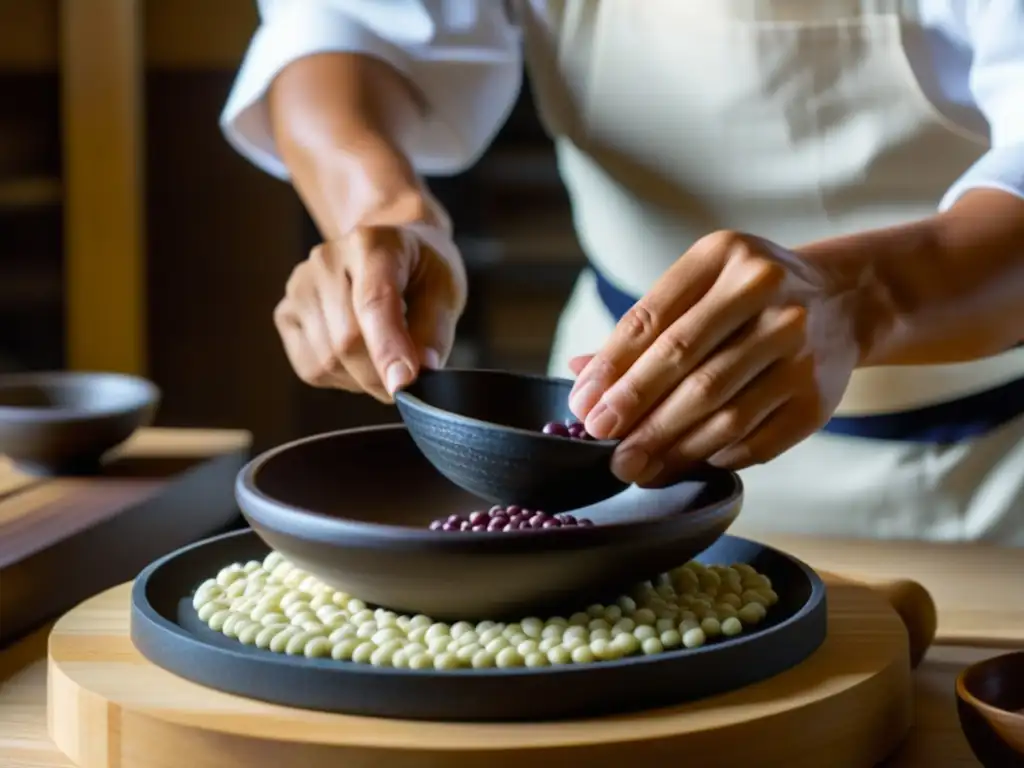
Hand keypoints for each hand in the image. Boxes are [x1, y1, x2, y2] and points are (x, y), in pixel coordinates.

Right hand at [274, 221, 465, 402]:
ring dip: (362, 378)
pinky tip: (358, 357)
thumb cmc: (420, 272)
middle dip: (381, 374)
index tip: (403, 386)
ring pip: (327, 361)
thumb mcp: (445, 291)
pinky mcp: (285, 315)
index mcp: (372, 244)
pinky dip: (341, 377)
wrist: (389, 252)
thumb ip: (434, 331)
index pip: (373, 302)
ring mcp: (300, 287)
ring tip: (383, 355)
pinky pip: (311, 368)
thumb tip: (418, 373)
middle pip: (347, 340)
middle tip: (407, 377)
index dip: (388, 349)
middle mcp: (327, 260)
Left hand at [568, 230, 865, 483]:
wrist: (844, 302)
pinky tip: (681, 463)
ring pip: (719, 409)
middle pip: (686, 364)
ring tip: (632, 466)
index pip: (653, 319)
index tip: (583, 405)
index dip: (612, 368)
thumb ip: (642, 328)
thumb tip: (578, 371)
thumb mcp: (699, 287)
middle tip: (600, 441)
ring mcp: (799, 346)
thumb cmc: (747, 297)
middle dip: (635, 409)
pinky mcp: (818, 397)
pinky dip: (711, 456)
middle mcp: (767, 292)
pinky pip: (753, 439)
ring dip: (668, 445)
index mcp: (723, 256)